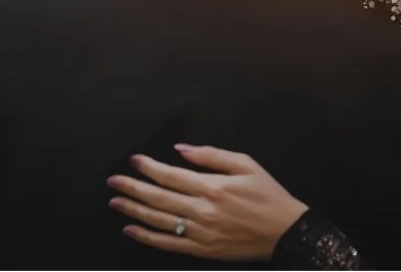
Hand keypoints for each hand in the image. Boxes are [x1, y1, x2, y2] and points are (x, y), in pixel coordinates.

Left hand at [107, 144, 307, 260]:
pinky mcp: (203, 250)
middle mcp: (203, 211)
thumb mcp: (246, 164)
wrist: (287, 232)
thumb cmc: (267, 194)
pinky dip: (148, 238)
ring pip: (159, 222)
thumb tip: (182, 149)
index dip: (149, 168)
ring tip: (115, 201)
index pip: (171, 176)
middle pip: (159, 198)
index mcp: (213, 187)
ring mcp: (201, 233)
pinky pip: (169, 245)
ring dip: (134, 210)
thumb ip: (211, 155)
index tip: (133, 160)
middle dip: (133, 188)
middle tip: (113, 181)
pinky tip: (131, 230)